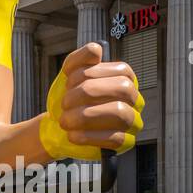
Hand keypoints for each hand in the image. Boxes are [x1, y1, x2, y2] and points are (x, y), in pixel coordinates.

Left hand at [39, 42, 144, 159]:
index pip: (120, 70)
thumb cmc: (70, 98)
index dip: (91, 74)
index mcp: (125, 78)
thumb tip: (97, 50)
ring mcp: (132, 122)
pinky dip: (90, 136)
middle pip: (123, 89)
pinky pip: (116, 139)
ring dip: (87, 116)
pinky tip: (72, 135)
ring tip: (66, 120)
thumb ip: (80, 58)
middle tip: (65, 103)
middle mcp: (134, 99)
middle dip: (89, 93)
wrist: (58, 126)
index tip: (68, 83)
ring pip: (121, 114)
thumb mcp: (69, 74)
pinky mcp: (125, 142)